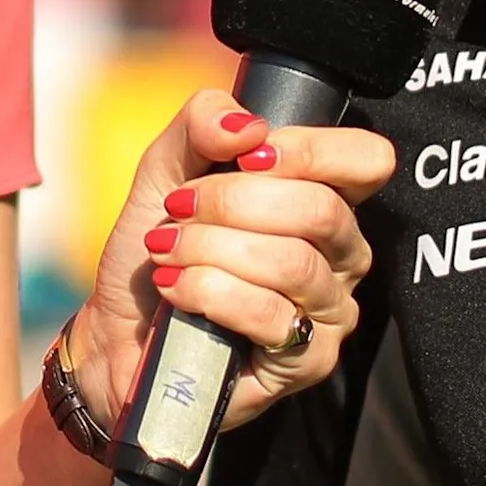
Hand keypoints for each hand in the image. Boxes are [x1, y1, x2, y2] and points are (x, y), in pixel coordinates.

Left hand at [67, 88, 395, 436]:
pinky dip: (210, 293)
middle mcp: (341, 254)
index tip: (247, 156)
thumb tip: (250, 127)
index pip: (366, 160)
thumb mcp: (165, 169)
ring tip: (166, 252)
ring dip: (211, 249)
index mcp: (322, 197)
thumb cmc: (157, 250)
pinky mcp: (308, 360)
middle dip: (233, 202)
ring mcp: (330, 310)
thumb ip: (202, 124)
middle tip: (177, 210)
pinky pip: (271, 315)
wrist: (119, 331)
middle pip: (321, 210)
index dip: (310, 149)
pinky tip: (176, 291)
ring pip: (293, 263)